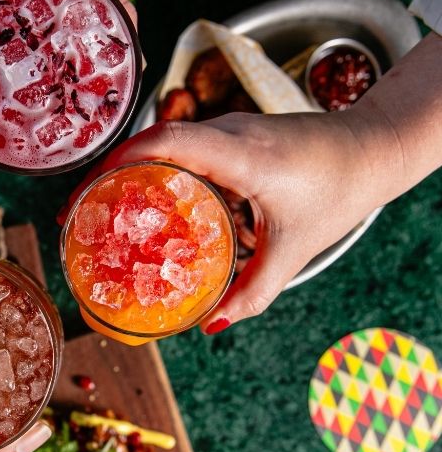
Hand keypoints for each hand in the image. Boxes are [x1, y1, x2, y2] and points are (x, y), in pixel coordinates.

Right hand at [83, 109, 393, 331]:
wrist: (373, 147)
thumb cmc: (339, 191)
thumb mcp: (294, 249)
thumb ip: (253, 289)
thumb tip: (212, 324)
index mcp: (244, 156)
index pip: (168, 142)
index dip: (119, 162)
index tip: (86, 194)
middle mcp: (230, 133)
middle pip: (151, 141)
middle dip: (106, 172)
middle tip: (79, 212)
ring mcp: (229, 128)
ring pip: (163, 141)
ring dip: (127, 169)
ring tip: (101, 210)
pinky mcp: (231, 134)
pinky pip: (181, 146)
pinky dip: (154, 169)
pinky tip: (146, 202)